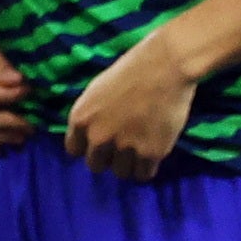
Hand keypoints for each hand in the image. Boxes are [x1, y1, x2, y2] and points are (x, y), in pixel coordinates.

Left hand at [60, 40, 198, 180]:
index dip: (88, 147)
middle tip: (123, 145)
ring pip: (120, 173)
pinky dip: (148, 167)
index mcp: (81, 118)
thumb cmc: (133, 69)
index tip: (101, 142)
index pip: (74, 150)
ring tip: (140, 147)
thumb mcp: (98, 90)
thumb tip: (91, 137)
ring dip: (129, 164)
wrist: (166, 65)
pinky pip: (143, 175)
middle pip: (96, 165)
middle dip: (108, 158)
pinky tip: (152, 152)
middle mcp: (98, 136)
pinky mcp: (150, 153)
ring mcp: (124, 147)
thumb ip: (91, 116)